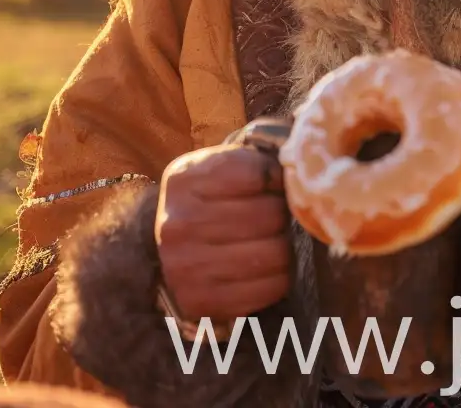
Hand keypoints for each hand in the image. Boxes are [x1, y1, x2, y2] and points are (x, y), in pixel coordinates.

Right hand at [154, 143, 291, 322]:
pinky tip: (263, 267)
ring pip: (277, 252)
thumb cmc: (203, 205)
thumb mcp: (212, 170)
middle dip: (280, 214)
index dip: (275, 178)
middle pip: (271, 214)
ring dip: (282, 246)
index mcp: (183, 180)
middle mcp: (180, 223)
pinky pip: (273, 286)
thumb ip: (250, 159)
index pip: (256, 173)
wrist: (162, 255)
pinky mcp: (207, 301)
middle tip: (272, 216)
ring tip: (269, 241)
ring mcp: (190, 267)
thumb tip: (299, 160)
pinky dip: (278, 276)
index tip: (273, 184)